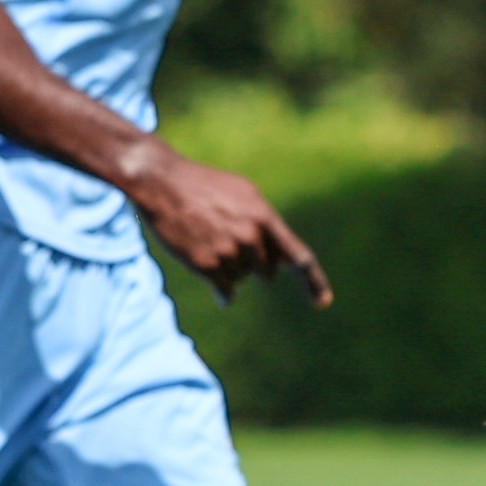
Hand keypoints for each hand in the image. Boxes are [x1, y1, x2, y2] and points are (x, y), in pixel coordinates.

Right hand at [124, 149, 332, 304]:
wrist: (162, 183)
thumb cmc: (206, 186)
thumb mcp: (245, 194)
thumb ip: (266, 223)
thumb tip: (282, 259)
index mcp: (265, 217)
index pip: (299, 256)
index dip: (314, 281)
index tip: (323, 302)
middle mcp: (250, 237)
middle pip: (266, 269)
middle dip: (253, 262)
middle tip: (229, 240)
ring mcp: (227, 252)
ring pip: (242, 277)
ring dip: (230, 268)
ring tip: (209, 242)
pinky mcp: (205, 265)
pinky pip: (225, 289)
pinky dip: (223, 293)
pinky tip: (222, 295)